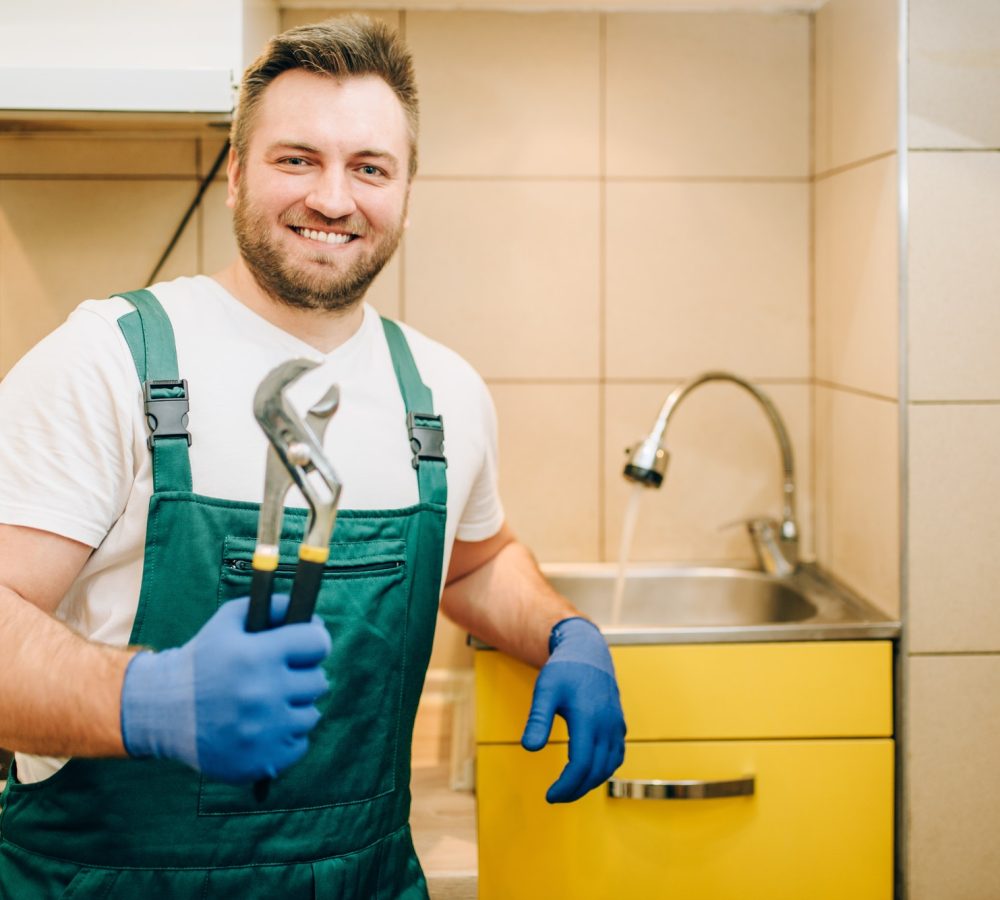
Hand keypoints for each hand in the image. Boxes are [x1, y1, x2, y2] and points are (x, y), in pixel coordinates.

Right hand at [120, 595, 330, 783]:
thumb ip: (273, 607)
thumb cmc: (202, 660)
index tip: (304, 648)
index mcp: (257, 656)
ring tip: (269, 704)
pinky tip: (264, 728)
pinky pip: (300, 744)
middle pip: (319, 681)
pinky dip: (286, 737)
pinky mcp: (262, 761)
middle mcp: (263, 693)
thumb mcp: (228, 621)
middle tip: (282, 677)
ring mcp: (264, 731)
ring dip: (295, 708)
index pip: (318, 643)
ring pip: (311, 714)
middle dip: (303, 676)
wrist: (162, 712)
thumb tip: (317, 618)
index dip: (313, 643)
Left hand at [521, 617, 625, 802]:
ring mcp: (616, 726)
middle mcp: (607, 725)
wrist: (588, 652)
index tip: (550, 796)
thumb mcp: (545, 690)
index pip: (581, 764)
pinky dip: (604, 770)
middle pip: (595, 771)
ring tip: (569, 789)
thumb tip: (529, 748)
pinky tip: (588, 773)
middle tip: (555, 797)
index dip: (566, 785)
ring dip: (590, 783)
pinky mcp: (619, 725)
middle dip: (575, 790)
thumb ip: (538, 719)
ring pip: (609, 767)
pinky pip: (616, 756)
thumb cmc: (564, 671)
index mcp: (589, 718)